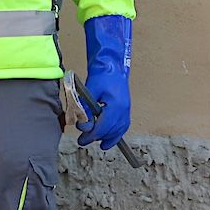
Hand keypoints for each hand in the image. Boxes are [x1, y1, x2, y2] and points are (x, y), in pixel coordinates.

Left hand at [78, 14, 131, 149]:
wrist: (112, 66)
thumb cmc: (101, 76)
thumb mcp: (90, 93)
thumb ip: (86, 109)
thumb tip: (83, 125)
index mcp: (116, 105)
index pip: (103, 126)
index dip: (92, 135)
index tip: (82, 139)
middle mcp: (124, 110)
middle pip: (111, 130)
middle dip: (97, 137)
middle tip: (83, 140)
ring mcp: (127, 109)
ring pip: (119, 130)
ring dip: (108, 138)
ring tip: (99, 143)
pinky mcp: (126, 109)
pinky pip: (123, 126)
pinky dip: (116, 133)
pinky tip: (110, 138)